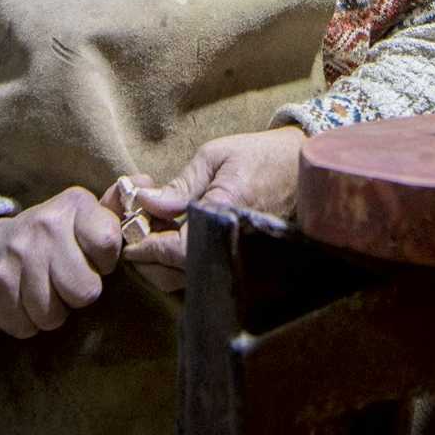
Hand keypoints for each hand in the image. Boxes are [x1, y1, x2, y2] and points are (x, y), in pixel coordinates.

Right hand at [0, 185, 121, 339]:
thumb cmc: (49, 238)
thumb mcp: (82, 216)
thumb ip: (115, 207)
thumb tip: (146, 181)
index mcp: (75, 205)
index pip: (109, 243)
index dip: (106, 262)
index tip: (94, 260)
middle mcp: (46, 224)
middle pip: (85, 290)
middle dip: (78, 295)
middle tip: (66, 281)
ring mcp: (17, 254)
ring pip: (53, 314)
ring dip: (51, 313)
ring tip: (45, 291)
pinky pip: (25, 325)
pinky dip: (26, 322)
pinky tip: (22, 301)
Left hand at [122, 127, 306, 287]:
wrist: (306, 167)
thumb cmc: (260, 155)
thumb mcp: (216, 156)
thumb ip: (180, 184)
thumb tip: (145, 202)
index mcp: (223, 214)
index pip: (172, 249)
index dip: (145, 245)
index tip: (128, 236)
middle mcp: (231, 244)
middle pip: (176, 273)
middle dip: (150, 259)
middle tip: (139, 234)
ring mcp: (240, 257)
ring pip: (190, 280)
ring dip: (166, 264)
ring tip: (158, 235)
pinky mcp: (245, 261)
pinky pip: (207, 273)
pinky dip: (186, 263)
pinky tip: (180, 239)